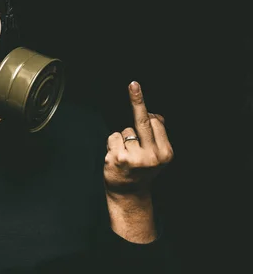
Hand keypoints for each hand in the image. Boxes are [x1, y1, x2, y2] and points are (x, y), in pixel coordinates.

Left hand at [104, 81, 173, 196]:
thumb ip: (157, 135)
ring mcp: (134, 158)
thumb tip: (157, 115)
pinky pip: (113, 137)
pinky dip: (112, 143)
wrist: (129, 193)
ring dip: (122, 138)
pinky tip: (116, 156)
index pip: (155, 122)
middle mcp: (152, 156)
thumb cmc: (142, 170)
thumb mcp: (157, 155)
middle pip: (143, 121)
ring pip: (124, 130)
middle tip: (133, 84)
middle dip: (137, 100)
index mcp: (165, 153)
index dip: (146, 112)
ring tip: (126, 154)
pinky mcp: (117, 158)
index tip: (136, 87)